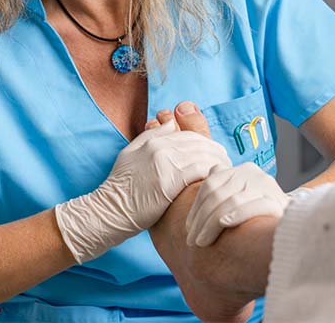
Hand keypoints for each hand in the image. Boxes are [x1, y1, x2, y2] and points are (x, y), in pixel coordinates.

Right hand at [55, 119, 230, 262]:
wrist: (109, 211)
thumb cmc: (120, 187)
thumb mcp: (130, 154)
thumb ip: (150, 136)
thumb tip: (170, 123)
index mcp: (152, 139)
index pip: (186, 132)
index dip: (203, 140)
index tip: (213, 150)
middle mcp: (159, 146)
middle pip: (198, 141)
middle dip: (215, 149)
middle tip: (225, 160)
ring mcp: (165, 162)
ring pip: (202, 153)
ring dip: (217, 161)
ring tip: (226, 170)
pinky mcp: (170, 180)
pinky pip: (199, 170)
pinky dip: (211, 172)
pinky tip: (217, 179)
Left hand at [185, 162, 290, 246]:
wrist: (295, 226)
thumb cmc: (261, 216)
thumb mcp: (241, 196)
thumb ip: (225, 185)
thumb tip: (210, 171)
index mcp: (242, 169)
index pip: (211, 184)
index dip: (196, 207)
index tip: (188, 228)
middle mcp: (253, 173)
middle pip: (217, 194)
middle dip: (200, 219)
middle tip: (192, 241)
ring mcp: (266, 186)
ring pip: (230, 201)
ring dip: (211, 224)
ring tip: (202, 242)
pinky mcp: (277, 202)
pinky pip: (252, 206)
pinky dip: (236, 214)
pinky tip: (224, 225)